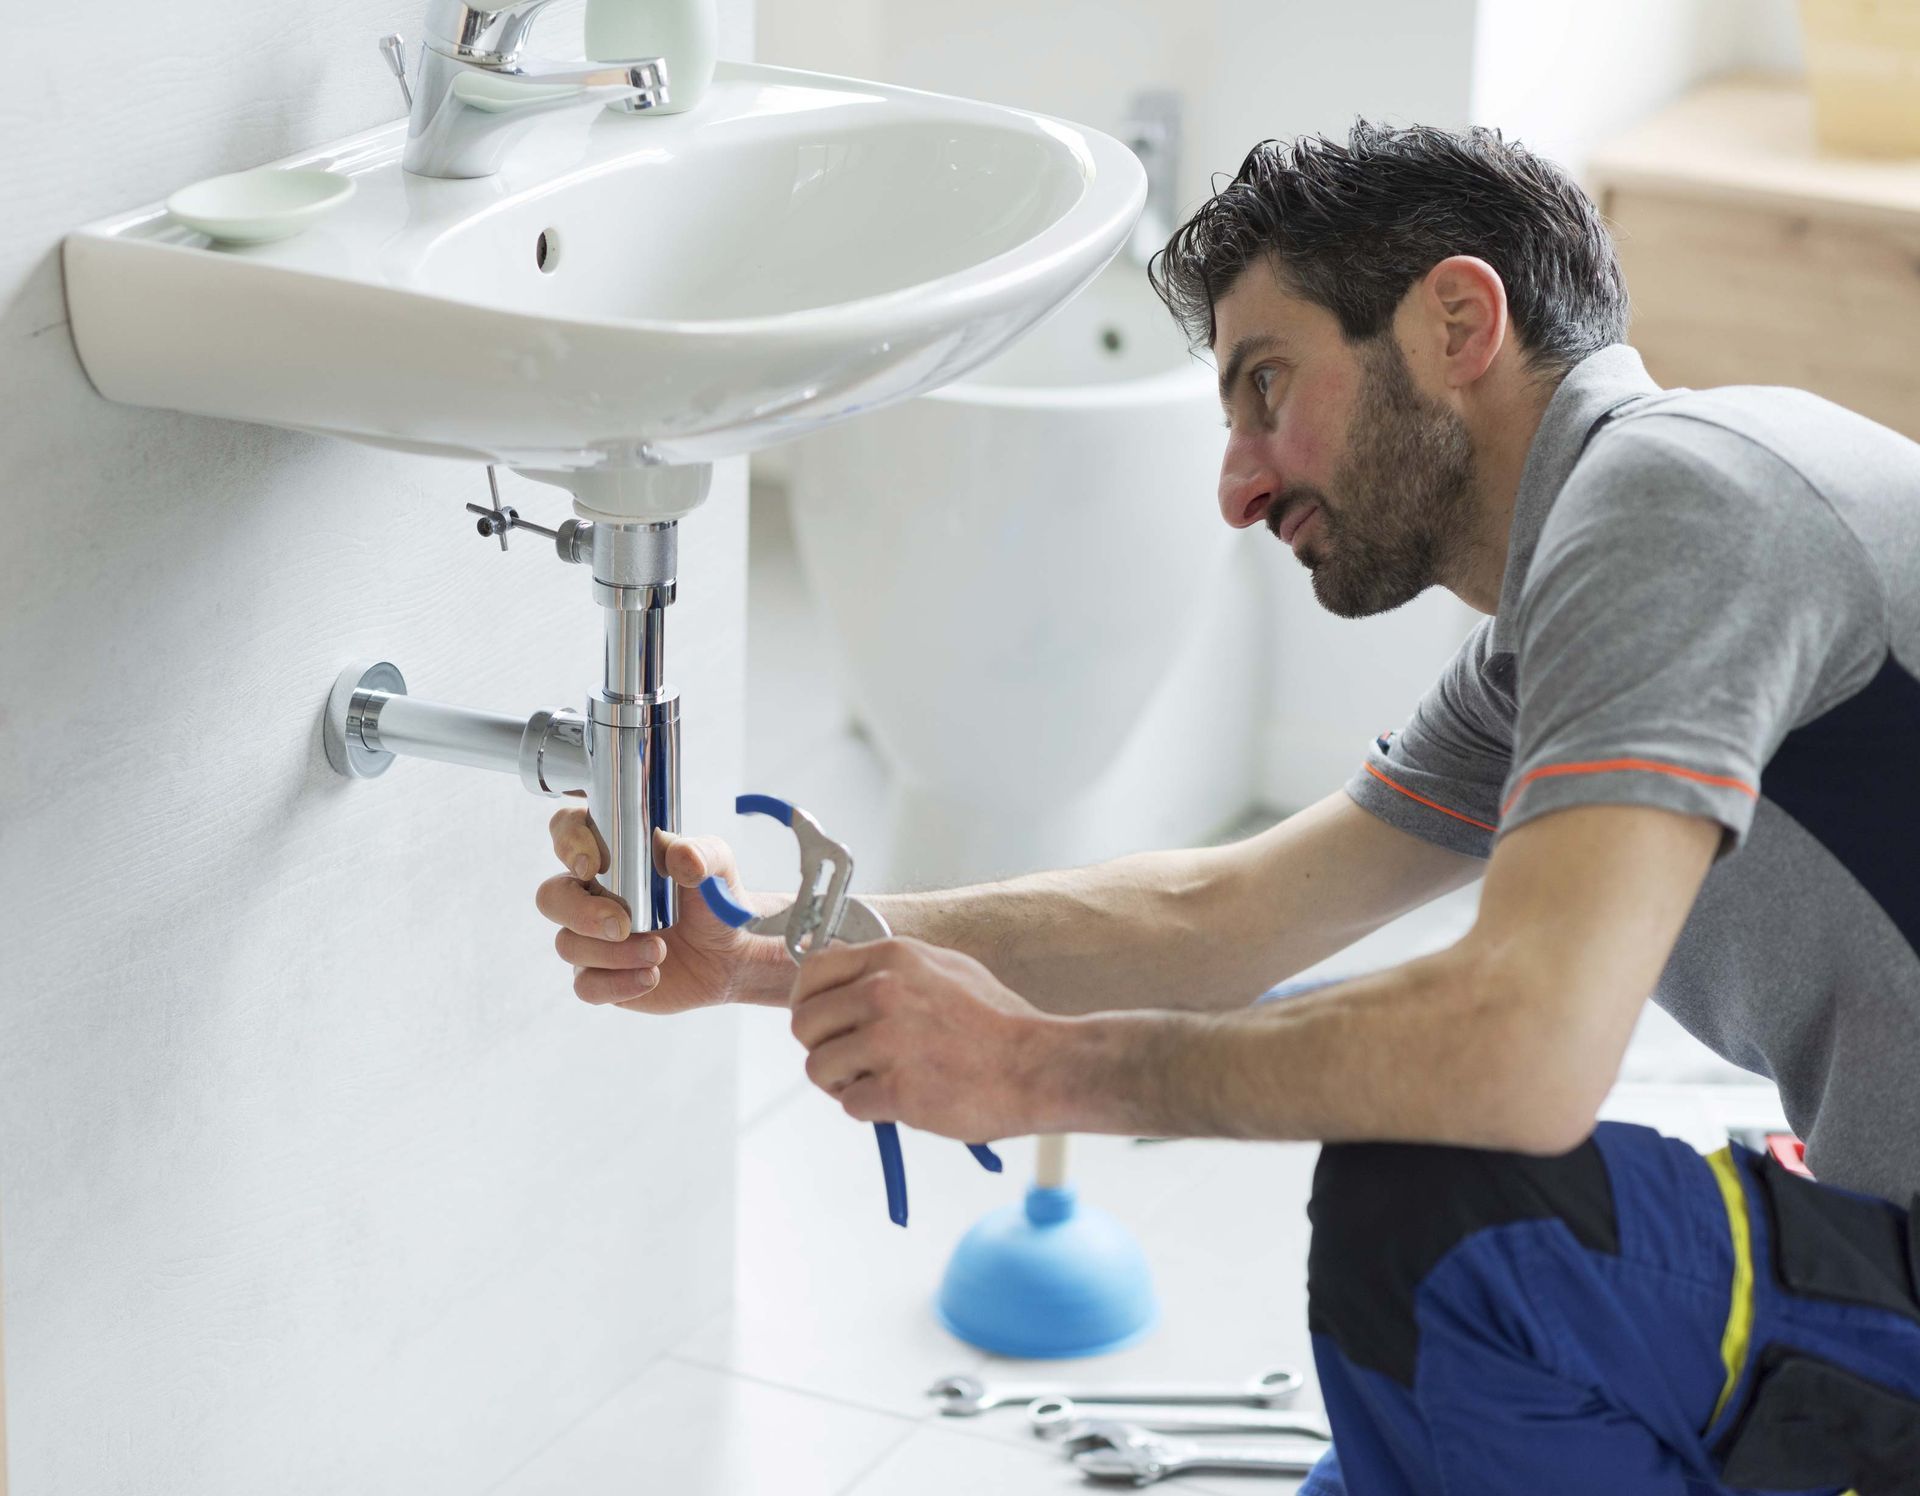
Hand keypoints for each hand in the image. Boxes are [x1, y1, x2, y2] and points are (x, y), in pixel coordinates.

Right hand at [534, 802, 783, 1012]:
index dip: (568, 842)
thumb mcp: (717, 869)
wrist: (728, 955)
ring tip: (659, 952)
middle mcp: (591, 893)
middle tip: (622, 925)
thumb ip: (702, 856)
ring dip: (613, 953)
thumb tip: (682, 856)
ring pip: (568, 944)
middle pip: (551, 896)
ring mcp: (590, 937)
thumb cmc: (712, 900)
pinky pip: (585, 985)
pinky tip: (650, 977)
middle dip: (581, 912)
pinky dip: (617, 984)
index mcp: (611, 853)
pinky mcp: (599, 976)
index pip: (567, 830)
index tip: (593, 864)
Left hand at [787, 937, 1055, 1141]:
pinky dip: (870, 1109)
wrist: (1039, 1067)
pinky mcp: (896, 1089)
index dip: (808, 1001)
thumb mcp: (944, 969)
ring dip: (842, 1083)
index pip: (812, 971)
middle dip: (821, 1047)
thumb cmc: (998, 1023)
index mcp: (893, 958)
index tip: (821, 1021)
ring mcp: (888, 1041)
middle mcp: (883, 992)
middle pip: (804, 1023)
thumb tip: (848, 983)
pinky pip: (850, 1104)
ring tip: (877, 1084)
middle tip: (849, 1062)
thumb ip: (892, 971)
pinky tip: (902, 1101)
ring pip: (818, 1067)